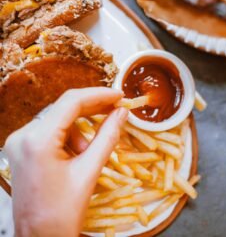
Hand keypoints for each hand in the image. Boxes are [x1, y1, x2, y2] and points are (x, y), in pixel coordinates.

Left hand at [3, 87, 127, 236]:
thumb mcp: (90, 171)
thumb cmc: (63, 213)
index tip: (119, 95)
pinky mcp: (23, 148)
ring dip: (81, 129)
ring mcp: (20, 141)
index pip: (71, 102)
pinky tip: (78, 154)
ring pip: (60, 120)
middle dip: (93, 108)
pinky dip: (70, 137)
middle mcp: (23, 135)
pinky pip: (52, 131)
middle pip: (64, 108)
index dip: (99, 95)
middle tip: (117, 108)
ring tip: (91, 150)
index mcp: (38, 140)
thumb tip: (122, 112)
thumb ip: (108, 136)